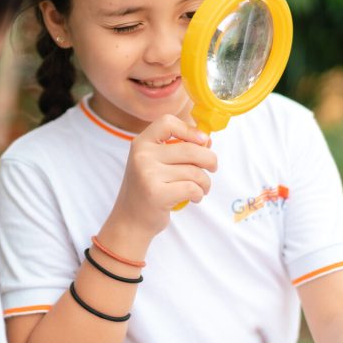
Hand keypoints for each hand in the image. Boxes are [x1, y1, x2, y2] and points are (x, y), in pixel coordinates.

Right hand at [107, 114, 216, 238]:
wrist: (130, 220)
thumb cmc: (148, 189)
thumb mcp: (156, 163)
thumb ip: (179, 149)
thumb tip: (207, 140)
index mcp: (141, 143)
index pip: (167, 122)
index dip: (190, 130)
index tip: (203, 141)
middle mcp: (142, 156)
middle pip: (191, 149)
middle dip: (210, 160)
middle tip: (212, 168)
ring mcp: (148, 174)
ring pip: (195, 172)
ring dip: (205, 182)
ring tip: (200, 188)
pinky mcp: (156, 194)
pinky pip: (192, 188)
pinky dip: (199, 194)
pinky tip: (193, 197)